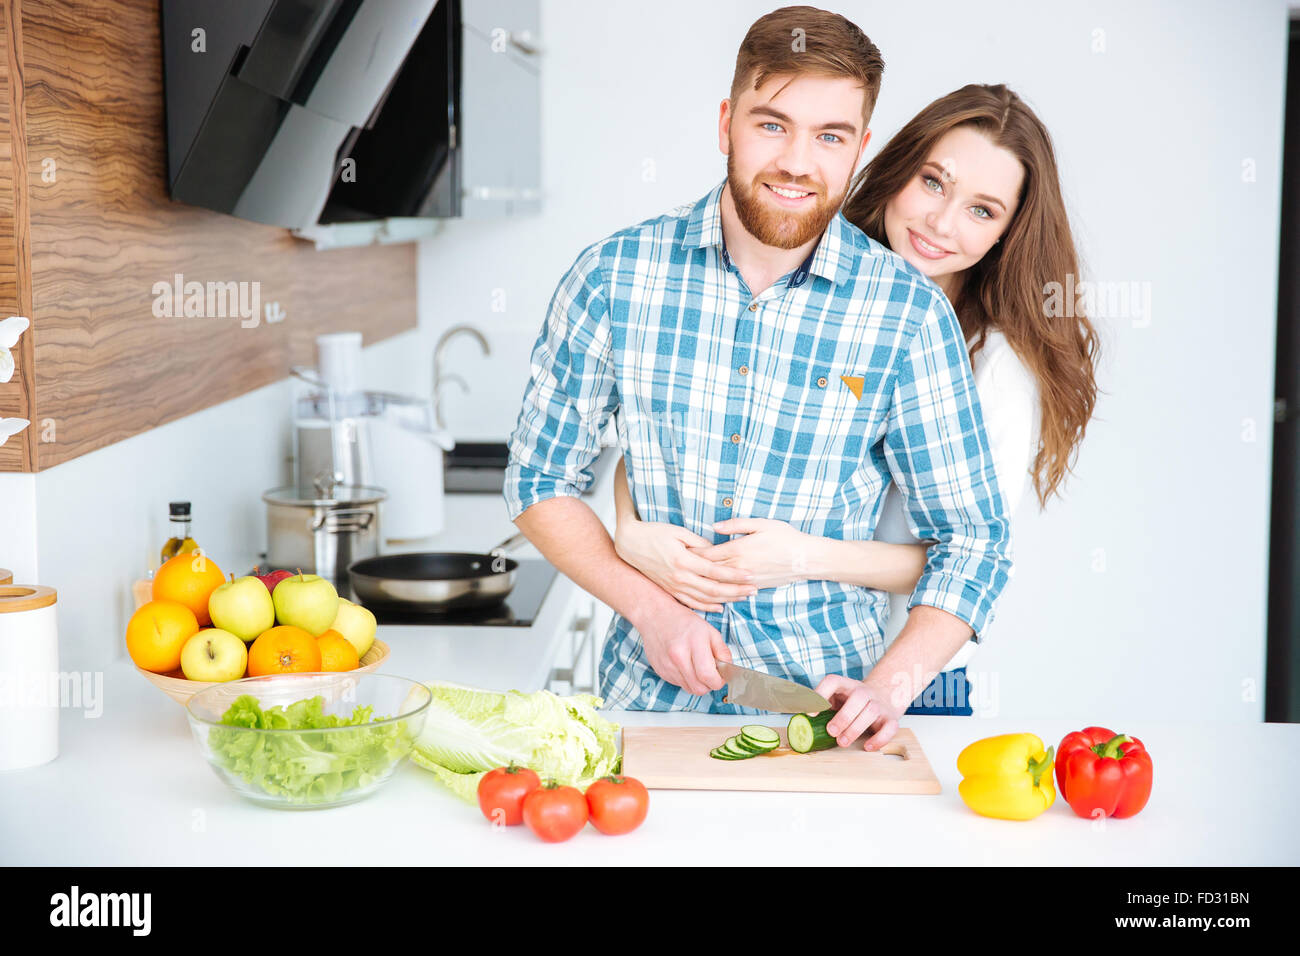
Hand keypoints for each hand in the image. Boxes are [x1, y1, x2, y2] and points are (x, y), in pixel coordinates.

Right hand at [615, 516, 756, 611]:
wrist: (630, 544)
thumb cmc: (655, 533)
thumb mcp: (679, 532)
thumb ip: (700, 544)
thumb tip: (718, 552)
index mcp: (684, 560)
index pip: (716, 571)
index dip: (735, 575)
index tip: (751, 575)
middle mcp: (680, 577)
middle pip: (714, 589)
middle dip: (736, 590)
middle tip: (754, 590)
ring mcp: (674, 586)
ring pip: (705, 599)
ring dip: (726, 600)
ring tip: (743, 598)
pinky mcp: (670, 590)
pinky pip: (692, 603)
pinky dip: (707, 607)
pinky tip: (720, 607)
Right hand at [631, 600, 732, 696]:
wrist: (654, 616)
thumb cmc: (683, 621)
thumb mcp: (709, 630)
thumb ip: (722, 651)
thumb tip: (728, 671)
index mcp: (693, 643)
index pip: (708, 676)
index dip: (719, 681)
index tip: (722, 676)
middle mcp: (678, 657)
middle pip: (699, 688)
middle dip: (709, 684)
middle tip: (711, 672)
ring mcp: (667, 666)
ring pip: (690, 689)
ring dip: (698, 682)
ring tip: (697, 666)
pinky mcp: (660, 671)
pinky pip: (679, 684)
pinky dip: (686, 679)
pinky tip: (685, 664)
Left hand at [689, 517, 813, 588]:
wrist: (805, 559)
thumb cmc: (785, 537)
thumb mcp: (761, 524)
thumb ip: (736, 524)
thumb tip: (715, 527)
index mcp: (738, 550)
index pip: (707, 554)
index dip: (691, 553)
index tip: (678, 551)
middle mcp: (739, 568)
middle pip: (708, 571)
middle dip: (692, 569)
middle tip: (676, 567)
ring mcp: (745, 580)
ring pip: (718, 585)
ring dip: (702, 584)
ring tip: (688, 581)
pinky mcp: (753, 588)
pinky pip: (730, 593)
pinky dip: (718, 594)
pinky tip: (709, 594)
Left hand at [813, 674, 905, 749]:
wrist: (884, 697)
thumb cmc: (852, 702)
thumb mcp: (837, 698)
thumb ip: (822, 705)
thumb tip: (799, 718)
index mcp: (846, 685)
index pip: (833, 681)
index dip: (820, 694)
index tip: (812, 713)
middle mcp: (864, 692)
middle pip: (857, 698)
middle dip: (843, 717)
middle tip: (830, 731)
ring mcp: (879, 704)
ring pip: (871, 711)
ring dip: (855, 728)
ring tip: (842, 742)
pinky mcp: (891, 718)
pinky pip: (889, 727)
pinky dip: (879, 739)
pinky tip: (867, 746)